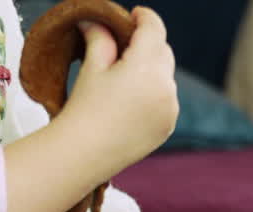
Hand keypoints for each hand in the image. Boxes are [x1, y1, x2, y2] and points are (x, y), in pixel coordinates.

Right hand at [63, 7, 178, 172]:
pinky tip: (133, 100)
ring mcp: (170, 109)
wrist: (83, 154)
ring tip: (127, 76)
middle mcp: (165, 87)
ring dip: (152, 70)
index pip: (154, 29)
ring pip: (166, 76)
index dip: (144, 17)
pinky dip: (155, 93)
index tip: (134, 15)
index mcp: (146, 67)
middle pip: (163, 51)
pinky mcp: (167, 126)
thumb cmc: (83, 109)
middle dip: (148, 44)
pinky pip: (166, 99)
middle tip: (126, 44)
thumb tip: (96, 20)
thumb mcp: (92, 68)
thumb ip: (100, 38)